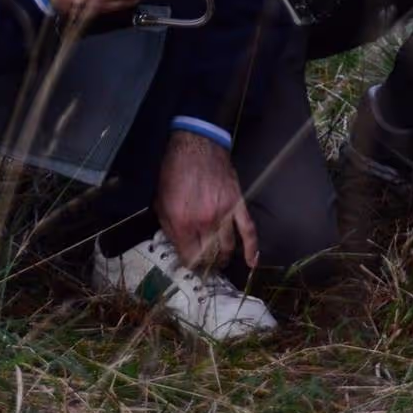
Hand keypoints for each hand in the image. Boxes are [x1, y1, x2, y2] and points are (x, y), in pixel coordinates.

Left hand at [155, 130, 257, 271]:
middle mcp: (203, 222)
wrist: (196, 145)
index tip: (189, 265)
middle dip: (206, 264)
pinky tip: (252, 262)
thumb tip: (177, 245)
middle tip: (204, 266)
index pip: (188, 256)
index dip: (188, 264)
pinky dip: (251, 247)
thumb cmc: (175, 171)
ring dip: (224, 259)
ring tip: (220, 263)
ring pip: (227, 247)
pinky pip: (247, 229)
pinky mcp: (237, 204)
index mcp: (181, 222)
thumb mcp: (160, 200)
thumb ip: (168, 226)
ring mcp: (223, 214)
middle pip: (208, 255)